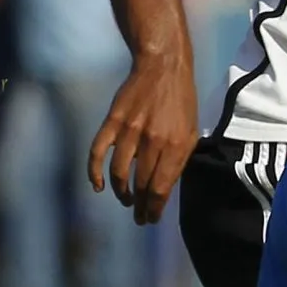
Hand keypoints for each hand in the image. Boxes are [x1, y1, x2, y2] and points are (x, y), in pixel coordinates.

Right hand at [86, 52, 197, 224]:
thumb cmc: (181, 102)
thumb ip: (179, 160)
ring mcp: (130, 131)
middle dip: (141, 206)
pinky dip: (94, 173)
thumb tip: (165, 188)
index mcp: (177, 146)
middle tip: (140, 216)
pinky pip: (98, 153)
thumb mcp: (191, 132)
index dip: (155, 208)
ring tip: (126, 200)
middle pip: (142, 185)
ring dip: (121, 193)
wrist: (163, 67)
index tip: (151, 218)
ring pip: (120, 174)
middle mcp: (153, 141)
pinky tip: (98, 186)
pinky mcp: (113, 121)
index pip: (161, 188)